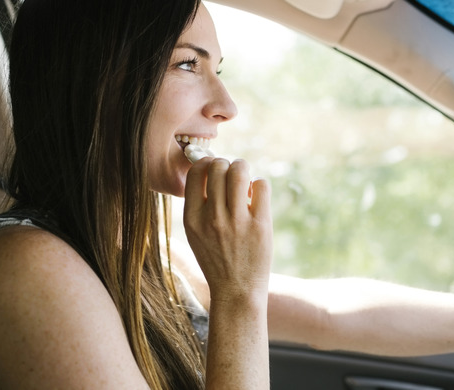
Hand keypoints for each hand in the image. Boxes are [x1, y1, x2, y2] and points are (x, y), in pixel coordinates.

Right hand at [183, 158, 272, 301]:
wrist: (236, 291)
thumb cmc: (217, 260)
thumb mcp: (196, 234)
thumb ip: (199, 205)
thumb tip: (211, 169)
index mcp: (192, 218)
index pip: (197, 172)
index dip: (207, 162)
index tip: (215, 169)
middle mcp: (213, 217)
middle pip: (219, 166)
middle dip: (228, 164)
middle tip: (233, 176)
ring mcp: (237, 221)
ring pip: (240, 171)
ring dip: (244, 168)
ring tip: (246, 181)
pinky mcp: (260, 225)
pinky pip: (261, 185)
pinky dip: (260, 184)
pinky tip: (257, 196)